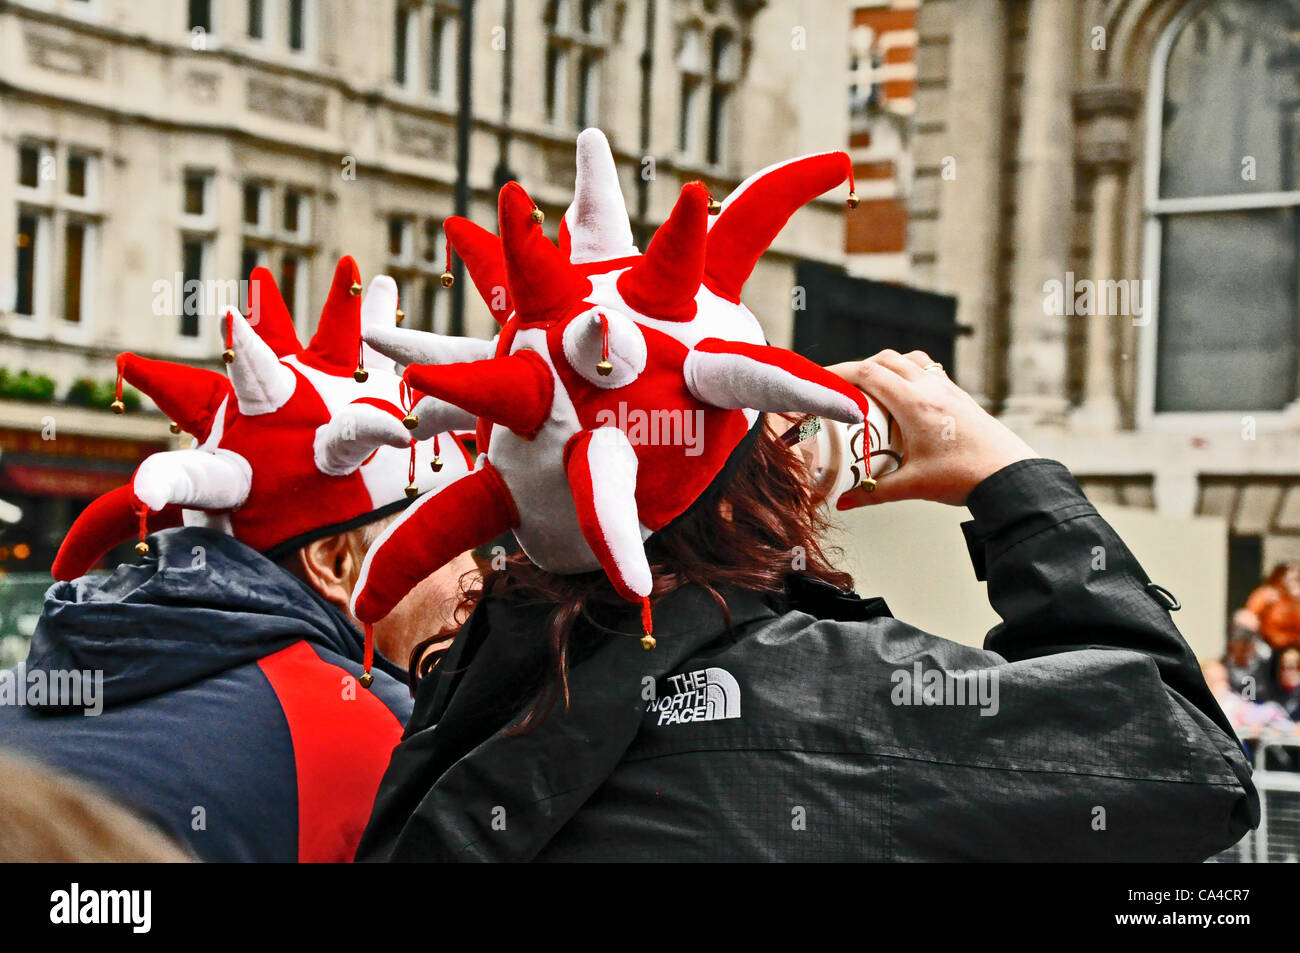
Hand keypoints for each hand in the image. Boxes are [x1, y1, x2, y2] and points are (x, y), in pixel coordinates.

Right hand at [828, 350, 1035, 506]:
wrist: (1011, 476)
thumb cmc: (966, 477)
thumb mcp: (913, 486)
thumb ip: (873, 492)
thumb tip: (843, 502)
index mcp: (916, 405)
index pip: (870, 374)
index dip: (840, 373)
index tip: (821, 380)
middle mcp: (931, 389)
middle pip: (887, 360)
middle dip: (859, 368)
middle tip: (841, 387)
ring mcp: (949, 389)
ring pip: (910, 360)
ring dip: (887, 366)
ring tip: (872, 387)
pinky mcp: (961, 396)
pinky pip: (929, 370)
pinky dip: (909, 373)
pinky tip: (905, 396)